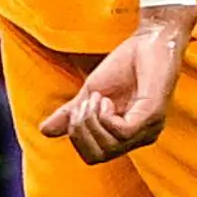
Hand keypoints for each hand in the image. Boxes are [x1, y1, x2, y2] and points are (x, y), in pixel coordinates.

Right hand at [40, 10, 192, 163]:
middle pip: (97, 157)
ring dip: (92, 120)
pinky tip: (105, 99)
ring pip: (108, 147)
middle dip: (80, 130)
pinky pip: (121, 132)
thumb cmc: (126, 65)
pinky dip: (105, 117)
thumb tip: (44, 131)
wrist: (149, 39)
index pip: (93, 157)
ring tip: (97, 96)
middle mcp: (140, 138)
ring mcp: (148, 128)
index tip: (78, 108)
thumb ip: (71, 114)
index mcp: (126, 136)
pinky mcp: (153, 115)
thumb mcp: (90, 91)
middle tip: (85, 102)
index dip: (77, 136)